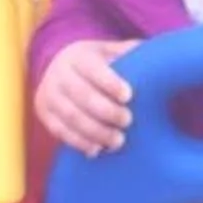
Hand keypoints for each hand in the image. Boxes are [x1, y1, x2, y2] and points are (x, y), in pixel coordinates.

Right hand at [35, 38, 133, 155]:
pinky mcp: (43, 113)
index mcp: (78, 57)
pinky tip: (97, 150)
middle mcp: (59, 74)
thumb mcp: (109, 52)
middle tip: (128, 121)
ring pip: (71, 117)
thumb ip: (129, 52)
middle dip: (106, 112)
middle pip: (82, 95)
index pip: (93, 69)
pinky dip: (78, 142)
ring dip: (95, 132)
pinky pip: (59, 131)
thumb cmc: (95, 62)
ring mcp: (49, 94)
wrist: (57, 66)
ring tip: (118, 141)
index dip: (110, 83)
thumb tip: (159, 53)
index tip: (129, 96)